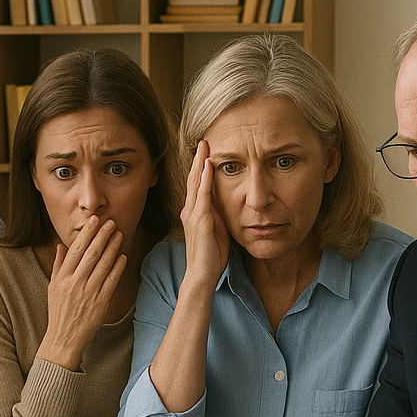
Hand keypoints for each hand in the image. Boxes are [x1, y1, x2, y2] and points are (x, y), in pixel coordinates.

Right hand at [37, 215, 125, 370]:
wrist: (65, 338)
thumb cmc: (59, 311)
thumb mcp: (53, 287)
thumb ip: (58, 265)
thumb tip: (61, 245)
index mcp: (63, 278)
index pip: (76, 250)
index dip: (87, 234)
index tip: (94, 221)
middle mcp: (75, 283)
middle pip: (91, 254)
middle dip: (102, 236)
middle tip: (111, 222)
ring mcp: (89, 293)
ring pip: (104, 265)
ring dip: (113, 247)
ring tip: (119, 234)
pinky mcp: (101, 302)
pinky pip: (112, 281)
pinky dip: (118, 267)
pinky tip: (123, 256)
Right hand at [180, 141, 229, 290]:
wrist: (202, 276)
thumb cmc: (211, 257)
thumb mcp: (218, 230)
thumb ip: (219, 215)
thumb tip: (227, 202)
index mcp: (194, 213)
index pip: (196, 184)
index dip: (200, 166)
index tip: (206, 151)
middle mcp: (189, 211)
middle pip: (193, 178)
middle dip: (198, 159)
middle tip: (204, 140)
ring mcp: (192, 215)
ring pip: (195, 183)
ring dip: (199, 163)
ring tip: (204, 146)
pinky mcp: (199, 221)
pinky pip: (202, 196)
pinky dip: (204, 180)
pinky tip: (207, 166)